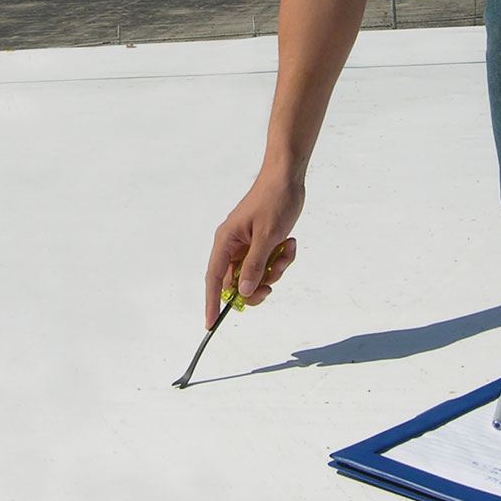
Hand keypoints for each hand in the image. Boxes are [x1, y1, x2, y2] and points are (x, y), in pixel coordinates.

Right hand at [205, 174, 302, 325]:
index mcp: (226, 241)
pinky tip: (290, 244)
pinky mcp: (262, 243)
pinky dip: (281, 259)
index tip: (211, 323)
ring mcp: (248, 245)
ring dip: (274, 270)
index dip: (212, 302)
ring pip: (256, 274)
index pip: (214, 278)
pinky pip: (268, 263)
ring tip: (286, 251)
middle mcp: (233, 245)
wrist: (288, 178)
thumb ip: (254, 266)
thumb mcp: (267, 237)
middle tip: (272, 284)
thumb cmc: (274, 200)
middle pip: (238, 282)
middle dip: (257, 285)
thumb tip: (242, 292)